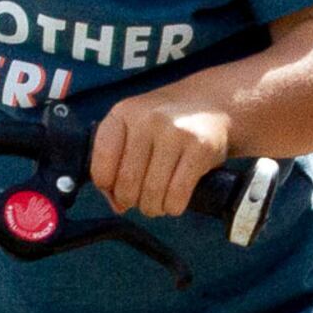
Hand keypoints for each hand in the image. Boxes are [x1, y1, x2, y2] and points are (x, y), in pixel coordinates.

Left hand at [92, 92, 231, 218]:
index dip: (107, 185)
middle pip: (127, 182)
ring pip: (152, 192)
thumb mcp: (134, 130)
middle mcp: (147, 119)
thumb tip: (118, 206)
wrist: (211, 104)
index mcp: (123, 112)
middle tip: (141, 200)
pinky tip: (174, 202)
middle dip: (132, 201)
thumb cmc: (165, 125)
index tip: (118, 188)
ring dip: (153, 208)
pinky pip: (177, 194)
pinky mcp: (200, 148)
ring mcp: (175, 132)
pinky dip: (173, 207)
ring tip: (157, 204)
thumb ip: (117, 165)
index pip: (101, 162)